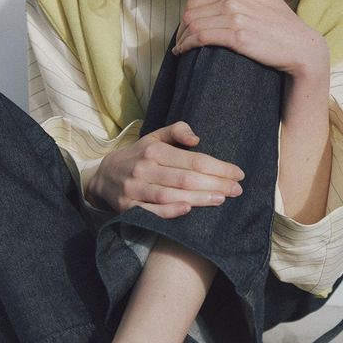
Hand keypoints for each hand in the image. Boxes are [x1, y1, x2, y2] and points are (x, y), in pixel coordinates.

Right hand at [87, 121, 244, 218]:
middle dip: (215, 183)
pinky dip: (169, 211)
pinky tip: (189, 211)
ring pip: (171, 195)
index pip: (193, 159)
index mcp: (154, 151)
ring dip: (199, 198)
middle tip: (238, 189)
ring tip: (222, 200)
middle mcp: (144, 169)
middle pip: (186, 178)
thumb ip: (176, 131)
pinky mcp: (128, 207)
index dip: (218, 167)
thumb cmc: (138, 156)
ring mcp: (135, 189)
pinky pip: (151, 211)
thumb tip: (196, 137)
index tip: (238, 173)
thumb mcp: (154, 138)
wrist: (103, 176)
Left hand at [173, 0, 329, 78]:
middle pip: (190, 14)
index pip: (196, 2)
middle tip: (179, 42)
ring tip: (180, 50)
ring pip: (193, 26)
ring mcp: (236, 18)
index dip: (186, 18)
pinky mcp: (238, 37)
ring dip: (181, 40)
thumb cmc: (281, 25)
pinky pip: (201, 38)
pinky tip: (184, 53)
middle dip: (181, 30)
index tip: (185, 30)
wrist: (300, 47)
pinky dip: (187, 46)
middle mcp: (233, 0)